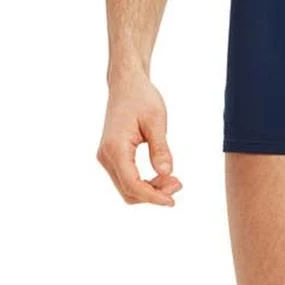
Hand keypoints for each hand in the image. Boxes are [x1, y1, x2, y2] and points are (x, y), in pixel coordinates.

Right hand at [97, 71, 182, 204]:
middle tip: (178, 184)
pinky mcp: (111, 155)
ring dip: (149, 189)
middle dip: (153, 194)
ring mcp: (106, 157)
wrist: (127, 84)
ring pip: (126, 187)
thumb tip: (167, 174)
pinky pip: (126, 177)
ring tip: (173, 181)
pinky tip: (160, 176)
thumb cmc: (142, 98)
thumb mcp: (157, 121)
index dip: (152, 197)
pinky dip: (142, 182)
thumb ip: (160, 148)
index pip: (132, 184)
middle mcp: (106, 156)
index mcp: (115, 148)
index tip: (172, 201)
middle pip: (128, 190)